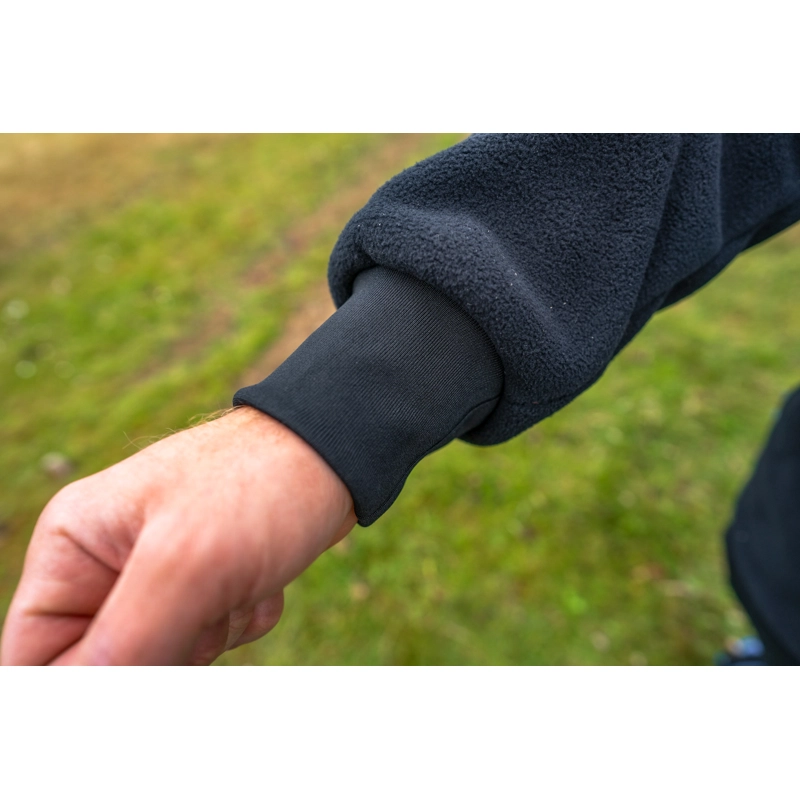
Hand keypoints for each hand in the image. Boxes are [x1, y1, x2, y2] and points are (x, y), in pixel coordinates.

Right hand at [0, 407, 355, 664]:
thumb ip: (124, 643)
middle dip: (169, 649)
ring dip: (214, 631)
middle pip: (109, 665)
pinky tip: (261, 574)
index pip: (34, 658)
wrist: (333, 454)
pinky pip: (214, 639)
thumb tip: (75, 707)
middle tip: (209, 599)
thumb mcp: (186, 563)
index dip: (80, 687)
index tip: (148, 669)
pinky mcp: (206, 583)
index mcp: (75, 546)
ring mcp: (160, 574)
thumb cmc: (259, 485)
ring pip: (168, 657)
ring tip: (240, 576)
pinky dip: (244, 618)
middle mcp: (108, 562)